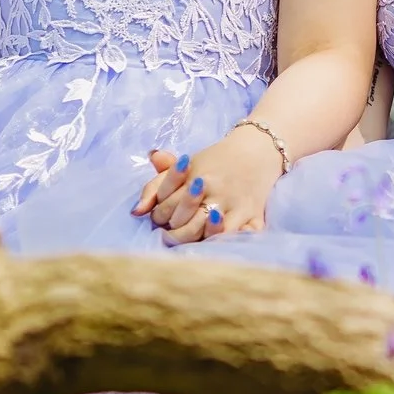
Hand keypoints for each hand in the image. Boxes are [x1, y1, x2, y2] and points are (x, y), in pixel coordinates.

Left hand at [133, 131, 279, 246]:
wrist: (257, 150)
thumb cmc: (214, 161)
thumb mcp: (184, 166)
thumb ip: (156, 185)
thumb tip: (135, 211)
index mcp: (194, 175)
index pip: (165, 206)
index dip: (158, 217)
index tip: (161, 220)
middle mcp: (214, 188)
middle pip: (184, 221)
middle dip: (174, 232)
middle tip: (172, 235)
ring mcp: (234, 203)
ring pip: (209, 231)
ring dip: (196, 238)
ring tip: (190, 240)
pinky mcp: (253, 214)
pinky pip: (237, 236)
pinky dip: (225, 241)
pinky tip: (215, 243)